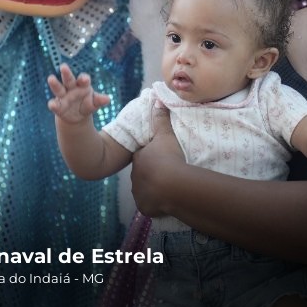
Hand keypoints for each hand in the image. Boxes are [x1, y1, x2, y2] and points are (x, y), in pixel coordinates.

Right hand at [46, 63, 109, 124]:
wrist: (77, 115)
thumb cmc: (87, 104)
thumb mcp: (94, 103)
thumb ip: (99, 100)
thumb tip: (108, 99)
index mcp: (82, 85)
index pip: (83, 79)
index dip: (84, 78)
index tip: (84, 79)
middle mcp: (71, 88)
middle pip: (69, 79)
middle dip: (66, 73)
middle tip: (63, 66)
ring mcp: (63, 96)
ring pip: (58, 88)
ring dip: (55, 84)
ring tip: (50, 78)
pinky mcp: (58, 106)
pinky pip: (54, 104)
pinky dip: (53, 104)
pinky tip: (52, 104)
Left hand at [130, 101, 183, 216]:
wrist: (171, 184)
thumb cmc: (168, 157)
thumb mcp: (166, 135)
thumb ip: (161, 118)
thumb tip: (157, 99)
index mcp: (139, 159)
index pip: (142, 157)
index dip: (151, 157)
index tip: (162, 158)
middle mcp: (134, 176)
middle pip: (142, 174)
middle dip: (151, 174)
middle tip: (167, 173)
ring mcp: (138, 193)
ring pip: (144, 190)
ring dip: (153, 189)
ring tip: (168, 188)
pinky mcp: (144, 207)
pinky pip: (149, 204)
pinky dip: (155, 203)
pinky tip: (166, 200)